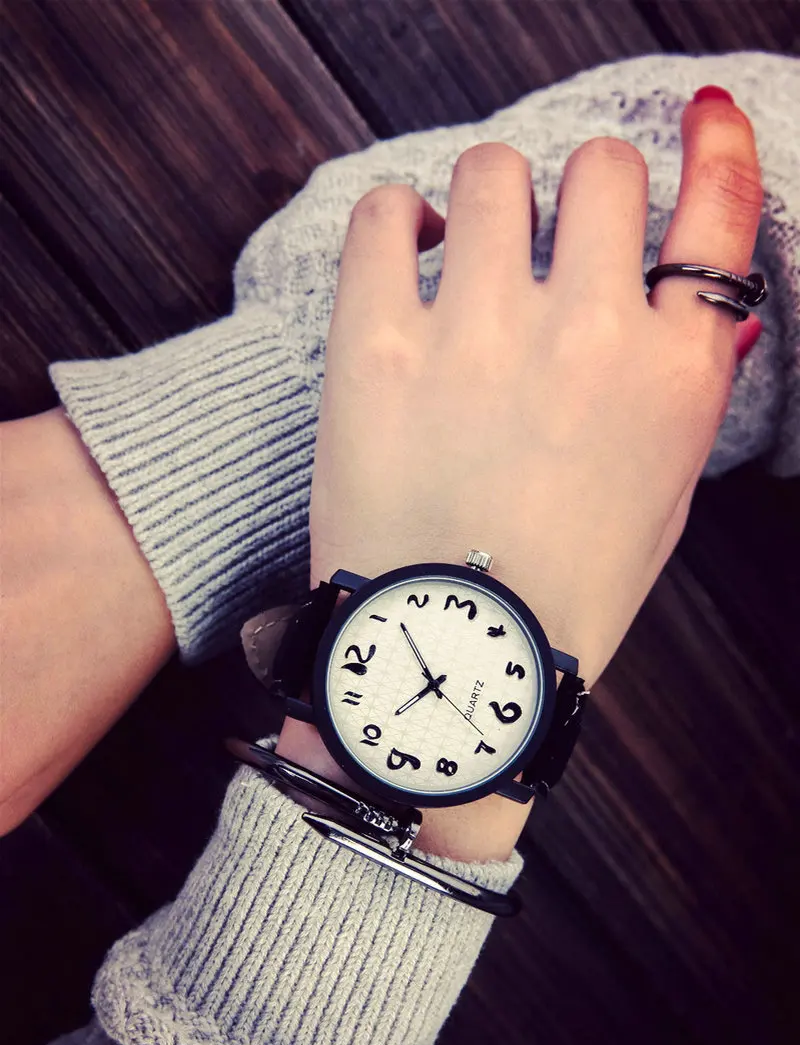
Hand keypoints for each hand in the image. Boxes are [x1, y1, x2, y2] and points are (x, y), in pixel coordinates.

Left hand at [277, 89, 763, 860]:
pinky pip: (384, 215)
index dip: (714, 146)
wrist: (451, 663)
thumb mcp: (660, 501)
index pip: (718, 214)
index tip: (697, 119)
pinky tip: (403, 247)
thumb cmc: (561, 594)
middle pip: (600, 170)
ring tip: (468, 245)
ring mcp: (480, 335)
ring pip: (493, 171)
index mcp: (671, 377)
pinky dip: (396, 217)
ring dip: (488, 197)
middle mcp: (588, 337)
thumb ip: (687, 393)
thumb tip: (706, 309)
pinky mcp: (376, 348)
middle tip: (550, 236)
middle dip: (582, 191)